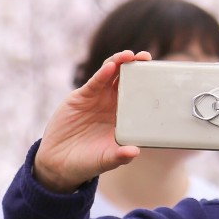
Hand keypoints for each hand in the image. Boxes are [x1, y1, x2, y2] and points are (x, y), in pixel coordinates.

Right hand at [32, 50, 147, 193]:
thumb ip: (119, 156)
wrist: (59, 163)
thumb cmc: (87, 162)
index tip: (160, 76)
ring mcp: (97, 99)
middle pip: (127, 79)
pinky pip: (94, 82)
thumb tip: (135, 152)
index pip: (140, 96)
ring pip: (111, 75)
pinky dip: (102, 74)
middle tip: (146, 58)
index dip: (149, 84)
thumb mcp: (106, 160)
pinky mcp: (81, 97)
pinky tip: (110, 67)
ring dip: (120, 62)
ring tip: (129, 56)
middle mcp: (112, 105)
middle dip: (137, 66)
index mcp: (124, 118)